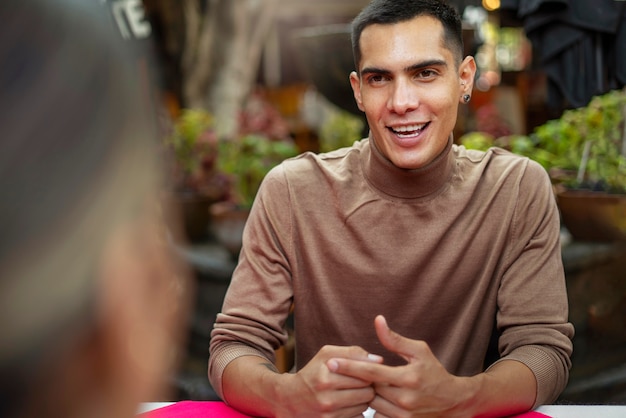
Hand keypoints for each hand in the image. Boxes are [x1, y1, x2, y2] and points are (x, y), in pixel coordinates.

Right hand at [275, 345, 383, 417]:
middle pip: (367, 391)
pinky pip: (358, 417)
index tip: (366, 370)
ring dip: (363, 399)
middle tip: (360, 382)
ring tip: (353, 392)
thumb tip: (379, 359)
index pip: (364, 374)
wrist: (290, 399)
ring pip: (365, 406)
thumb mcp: (326, 355)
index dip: (368, 371)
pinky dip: (357, 411)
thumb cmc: (312, 373)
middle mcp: (327, 397)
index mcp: (326, 376)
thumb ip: (352, 352)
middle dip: (367, 386)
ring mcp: (329, 414)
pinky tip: (348, 404)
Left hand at [327, 316, 476, 417]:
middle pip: (369, 388)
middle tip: (361, 373)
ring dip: (370, 393)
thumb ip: (395, 339)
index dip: (349, 367)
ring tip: (378, 385)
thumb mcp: (419, 351)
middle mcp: (405, 398)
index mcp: (408, 377)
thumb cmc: (434, 371)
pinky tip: (381, 398)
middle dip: (362, 380)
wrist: (452, 402)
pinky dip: (376, 408)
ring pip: (372, 404)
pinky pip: (378, 417)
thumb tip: (378, 320)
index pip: (371, 372)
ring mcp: (404, 415)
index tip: (331, 363)